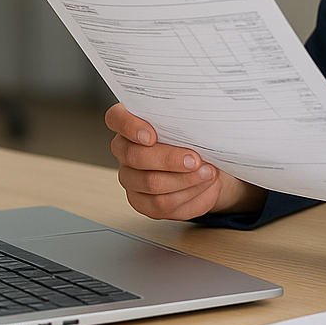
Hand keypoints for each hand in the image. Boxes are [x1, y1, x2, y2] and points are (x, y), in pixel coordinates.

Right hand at [105, 103, 265, 219]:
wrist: (205, 163)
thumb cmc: (192, 137)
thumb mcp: (190, 123)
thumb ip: (185, 119)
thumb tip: (200, 120)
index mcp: (129, 124)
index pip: (116, 119)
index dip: (130, 127)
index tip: (151, 135)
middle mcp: (125, 151)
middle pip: (136, 157)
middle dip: (170, 159)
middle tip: (195, 159)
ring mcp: (131, 179)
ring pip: (152, 184)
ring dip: (185, 180)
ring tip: (208, 173)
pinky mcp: (143, 203)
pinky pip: (164, 205)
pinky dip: (190, 195)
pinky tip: (205, 186)